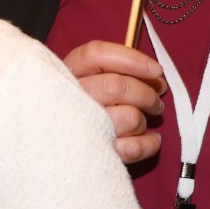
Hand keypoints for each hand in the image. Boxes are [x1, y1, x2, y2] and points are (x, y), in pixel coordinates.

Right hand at [60, 40, 166, 163]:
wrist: (52, 146)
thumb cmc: (80, 106)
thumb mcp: (87, 80)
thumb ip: (117, 71)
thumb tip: (156, 77)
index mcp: (67, 72)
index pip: (96, 54)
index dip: (132, 59)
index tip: (156, 70)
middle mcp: (69, 97)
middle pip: (118, 86)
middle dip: (147, 94)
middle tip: (155, 102)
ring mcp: (78, 127)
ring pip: (130, 118)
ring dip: (143, 121)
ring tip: (140, 123)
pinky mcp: (91, 154)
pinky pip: (133, 148)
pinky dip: (148, 144)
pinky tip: (149, 140)